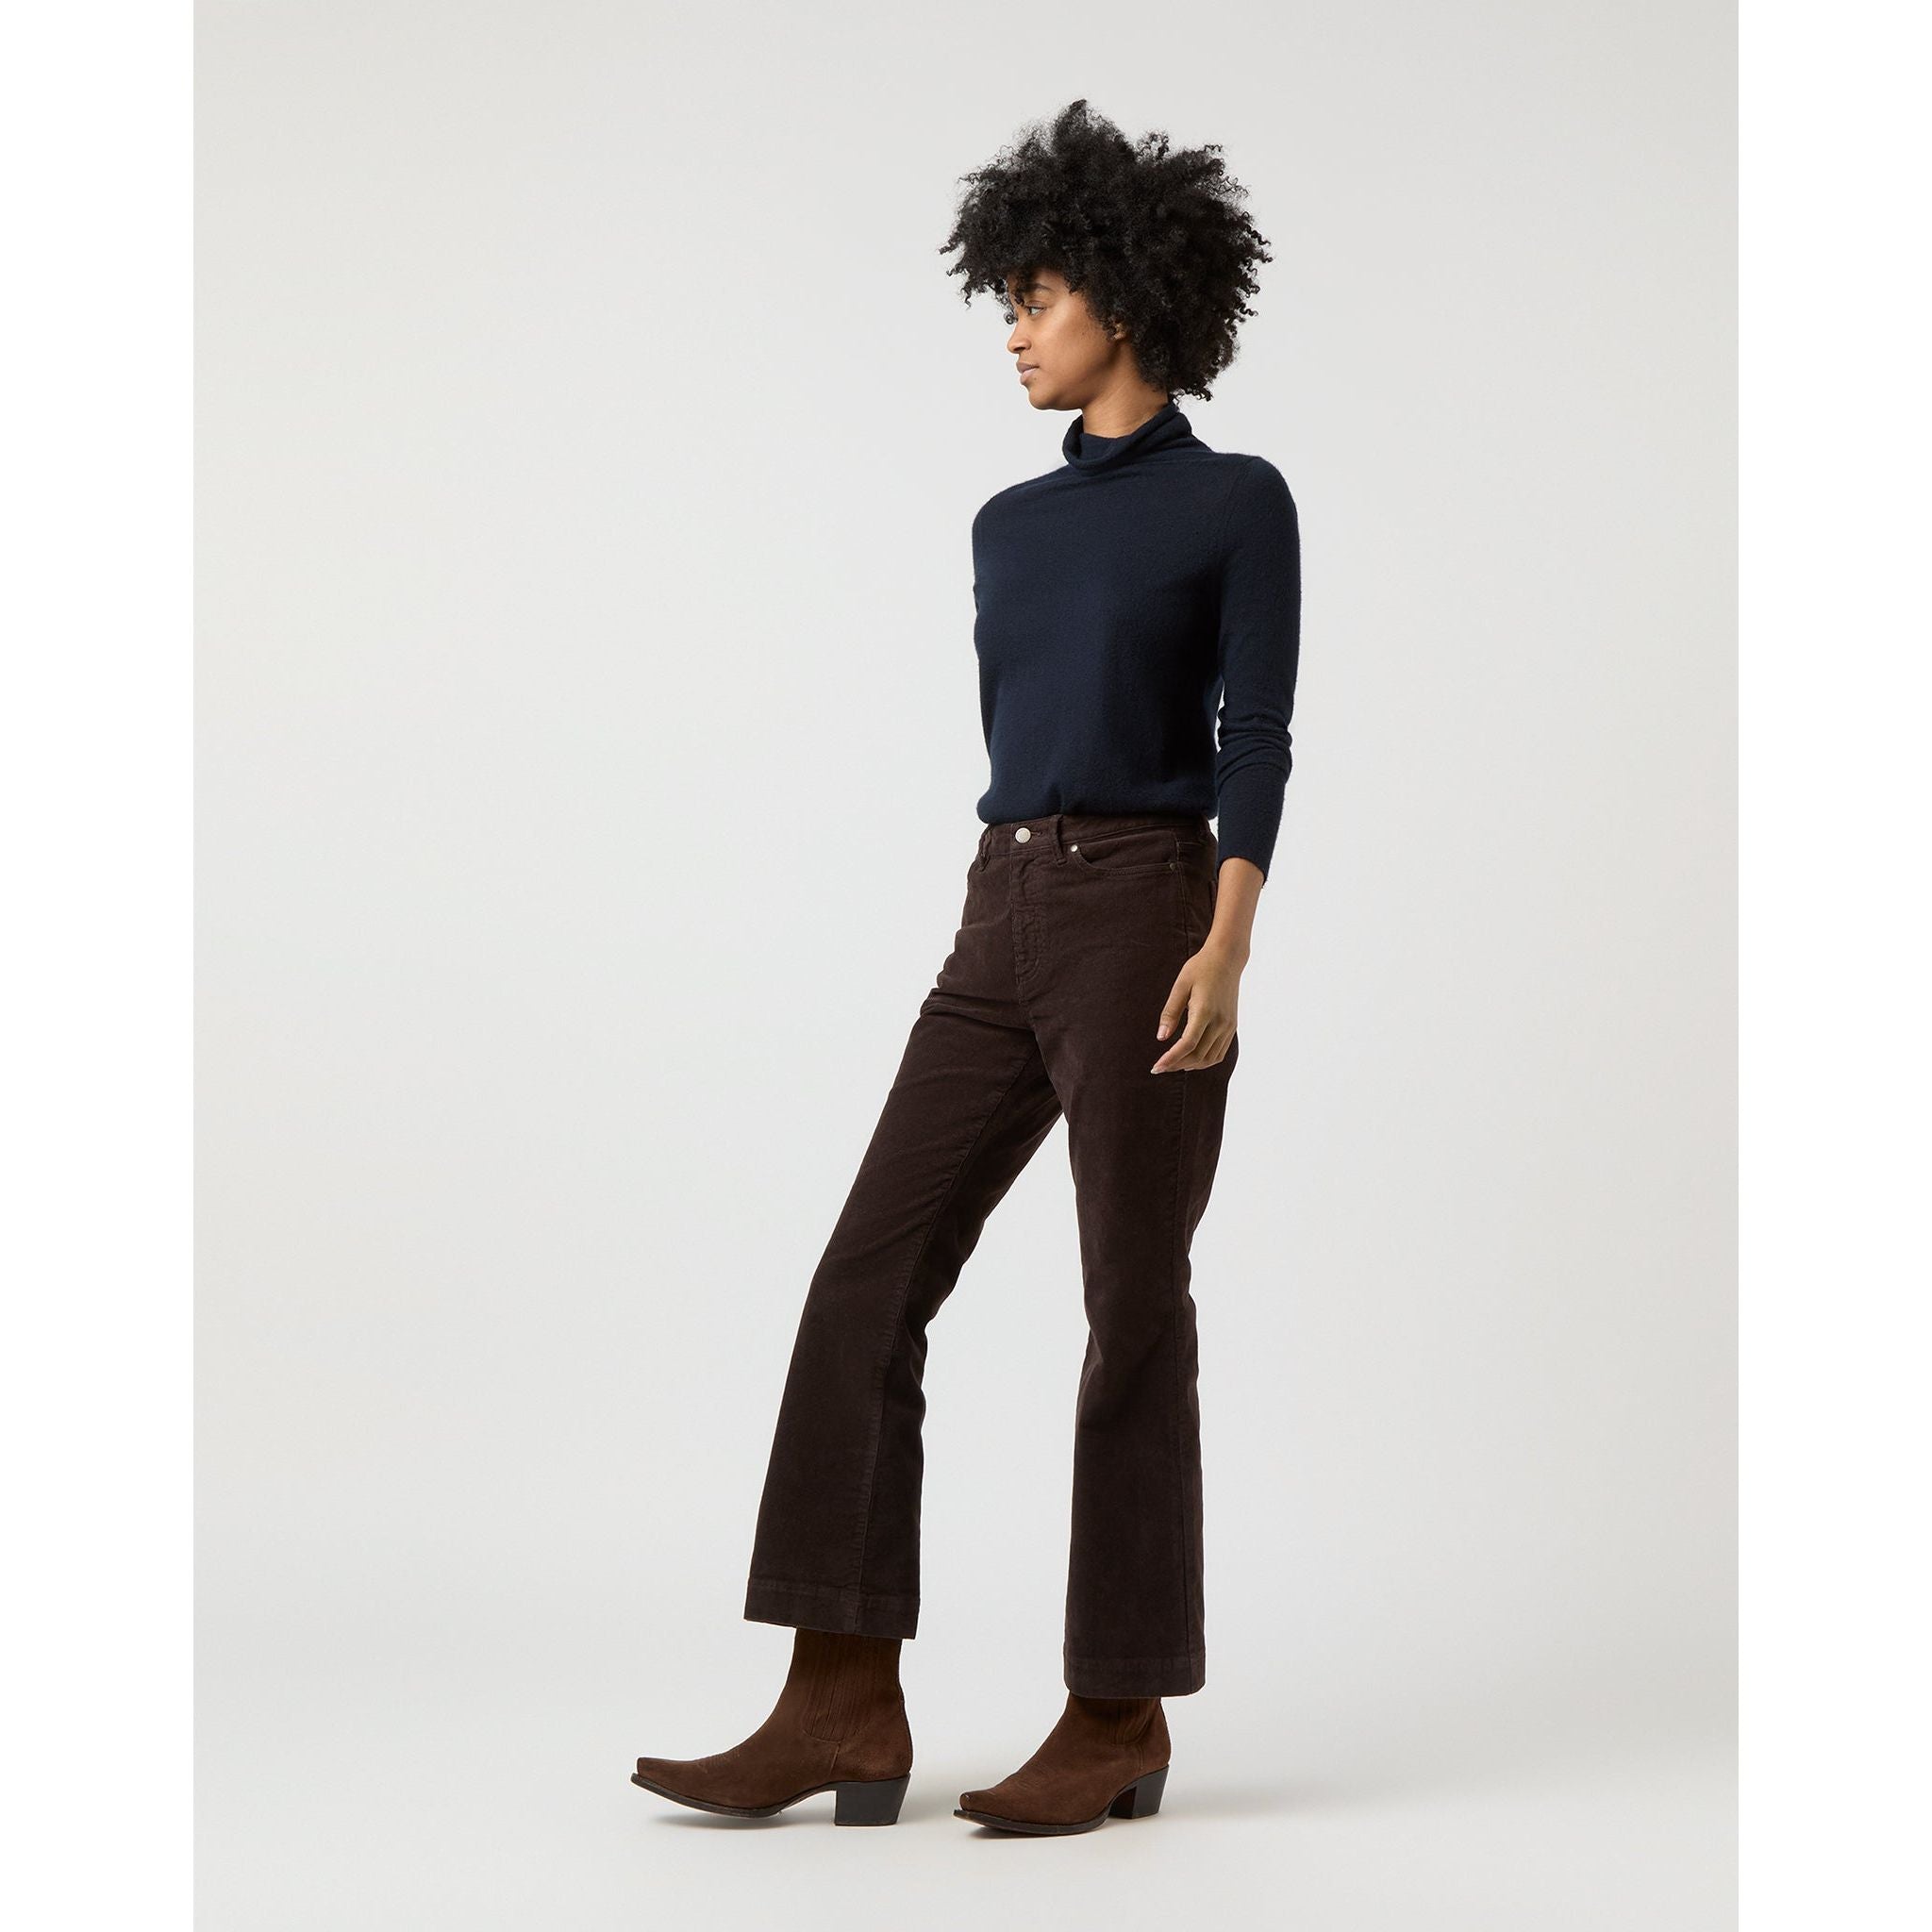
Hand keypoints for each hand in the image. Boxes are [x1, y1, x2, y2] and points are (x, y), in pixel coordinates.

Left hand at [1150, 945, 1240, 1072]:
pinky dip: (1204, 1061)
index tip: (1156, 1067)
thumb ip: (1170, 1012)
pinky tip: (1191, 1060)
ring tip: (1173, 1065)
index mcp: (1205, 1011)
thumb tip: (1161, 1037)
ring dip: (1191, 1066)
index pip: (1187, 1044)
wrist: (1227, 959)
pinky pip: (1219, 1053)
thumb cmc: (1200, 968)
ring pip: (1210, 1058)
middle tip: (1159, 1067)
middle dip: (1177, 1065)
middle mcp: (1220, 1022)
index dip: (1171, 1059)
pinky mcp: (1232, 1026)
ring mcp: (1228, 1026)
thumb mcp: (1180, 986)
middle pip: (1198, 1055)